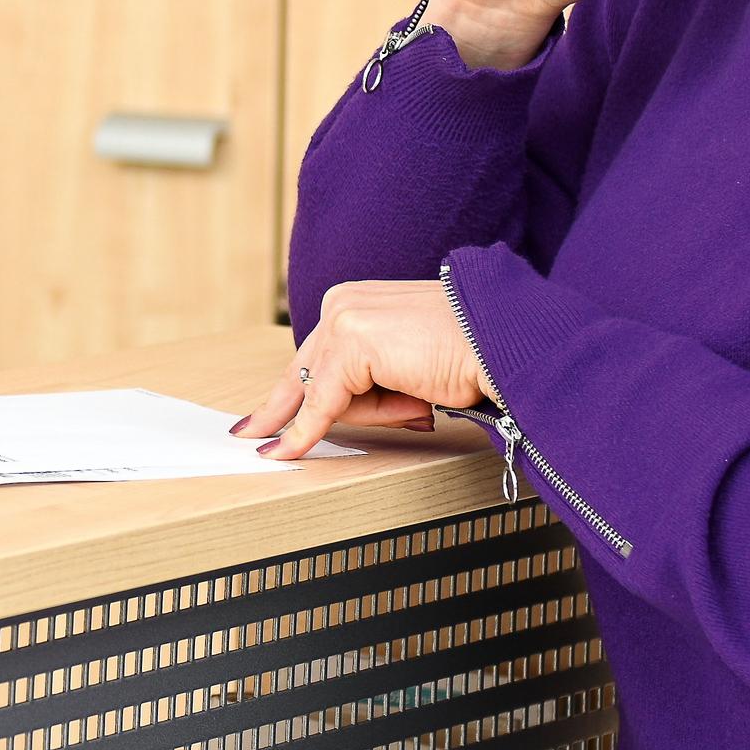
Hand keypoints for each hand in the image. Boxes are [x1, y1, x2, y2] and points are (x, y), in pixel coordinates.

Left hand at [236, 279, 490, 459]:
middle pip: (308, 374)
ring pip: (326, 394)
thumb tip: (327, 416)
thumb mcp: (404, 369)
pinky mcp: (351, 342)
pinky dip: (305, 431)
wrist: (502, 345)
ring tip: (423, 400)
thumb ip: (366, 381)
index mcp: (357, 299)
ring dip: (373, 413)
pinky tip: (280, 451)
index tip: (260, 420)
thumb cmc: (468, 356)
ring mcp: (345, 317)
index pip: (313, 356)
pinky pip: (322, 404)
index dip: (287, 394)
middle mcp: (343, 300)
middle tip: (248, 438)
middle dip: (289, 413)